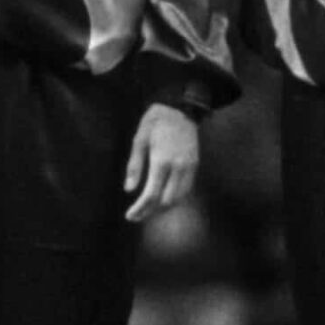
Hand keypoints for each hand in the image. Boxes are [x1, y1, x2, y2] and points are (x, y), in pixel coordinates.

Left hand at [124, 102, 201, 221]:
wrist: (179, 108)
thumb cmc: (155, 122)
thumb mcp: (139, 140)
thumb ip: (135, 166)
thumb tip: (129, 190)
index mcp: (161, 161)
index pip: (151, 195)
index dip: (140, 209)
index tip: (130, 216)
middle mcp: (178, 167)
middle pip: (166, 201)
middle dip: (151, 211)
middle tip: (137, 214)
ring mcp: (189, 167)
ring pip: (179, 198)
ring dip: (164, 207)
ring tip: (149, 208)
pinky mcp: (195, 165)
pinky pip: (187, 189)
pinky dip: (175, 197)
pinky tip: (163, 197)